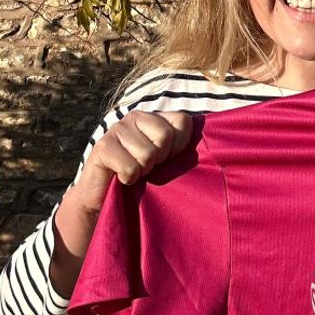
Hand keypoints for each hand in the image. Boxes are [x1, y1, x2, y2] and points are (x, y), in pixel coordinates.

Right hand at [72, 110, 192, 213]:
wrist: (105, 198)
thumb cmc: (142, 178)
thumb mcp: (166, 160)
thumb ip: (182, 148)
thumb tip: (212, 149)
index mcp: (155, 117)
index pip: (183, 121)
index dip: (179, 147)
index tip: (166, 160)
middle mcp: (136, 116)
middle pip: (165, 136)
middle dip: (158, 160)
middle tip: (146, 167)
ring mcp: (117, 129)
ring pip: (147, 154)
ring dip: (142, 171)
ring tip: (133, 171)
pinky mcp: (102, 146)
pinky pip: (130, 167)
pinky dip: (128, 178)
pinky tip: (120, 177)